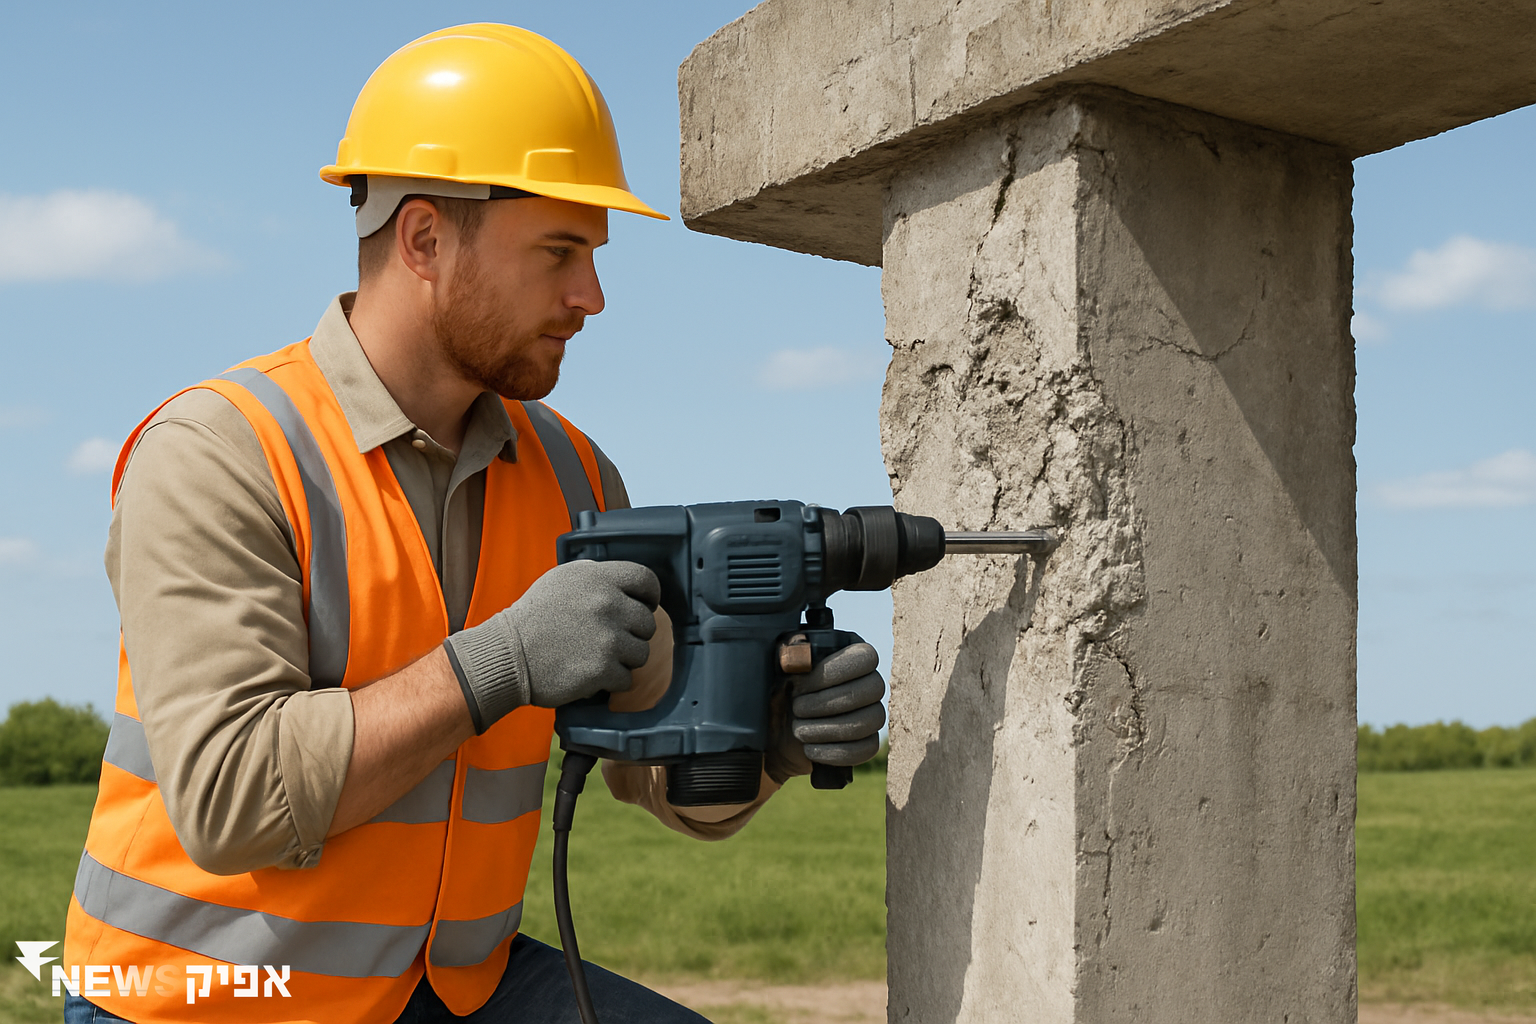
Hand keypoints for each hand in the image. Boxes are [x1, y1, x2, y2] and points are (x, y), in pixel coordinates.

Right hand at [443, 560, 660, 731]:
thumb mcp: (562, 579)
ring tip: (598, 657)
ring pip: (642, 653)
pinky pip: (626, 679)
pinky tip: (590, 674)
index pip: (646, 580)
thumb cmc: (533, 618)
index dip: (650, 596)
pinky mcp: (602, 670)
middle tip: (610, 639)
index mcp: (598, 577)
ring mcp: (607, 638)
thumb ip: (597, 577)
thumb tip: (625, 584)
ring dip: (624, 659)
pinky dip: (611, 681)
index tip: (644, 606)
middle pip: (648, 622)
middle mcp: (607, 604)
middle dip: (633, 634)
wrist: (508, 654)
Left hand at [766, 642, 886, 783]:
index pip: (866, 657)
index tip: (803, 683)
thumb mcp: (778, 666)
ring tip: (799, 730)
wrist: (775, 730)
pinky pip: (865, 749)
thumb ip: (787, 652)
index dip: (835, 671)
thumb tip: (798, 652)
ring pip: (868, 720)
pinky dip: (832, 752)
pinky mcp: (868, 742)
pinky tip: (810, 748)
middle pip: (872, 689)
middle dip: (827, 703)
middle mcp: (870, 681)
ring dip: (826, 729)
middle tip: (797, 708)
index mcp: (853, 653)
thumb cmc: (781, 689)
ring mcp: (873, 713)